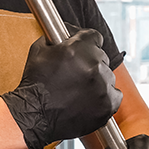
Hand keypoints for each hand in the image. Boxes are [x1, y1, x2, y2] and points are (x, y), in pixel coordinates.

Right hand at [2, 28, 121, 148]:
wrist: (34, 115)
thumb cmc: (35, 85)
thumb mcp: (39, 50)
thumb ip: (56, 37)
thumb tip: (66, 33)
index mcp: (78, 49)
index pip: (94, 37)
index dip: (86, 43)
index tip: (83, 50)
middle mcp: (94, 65)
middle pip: (101, 57)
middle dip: (89, 62)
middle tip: (76, 73)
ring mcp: (102, 86)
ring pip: (108, 76)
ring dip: (97, 80)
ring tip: (80, 89)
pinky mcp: (107, 105)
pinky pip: (115, 95)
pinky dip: (105, 96)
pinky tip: (90, 99)